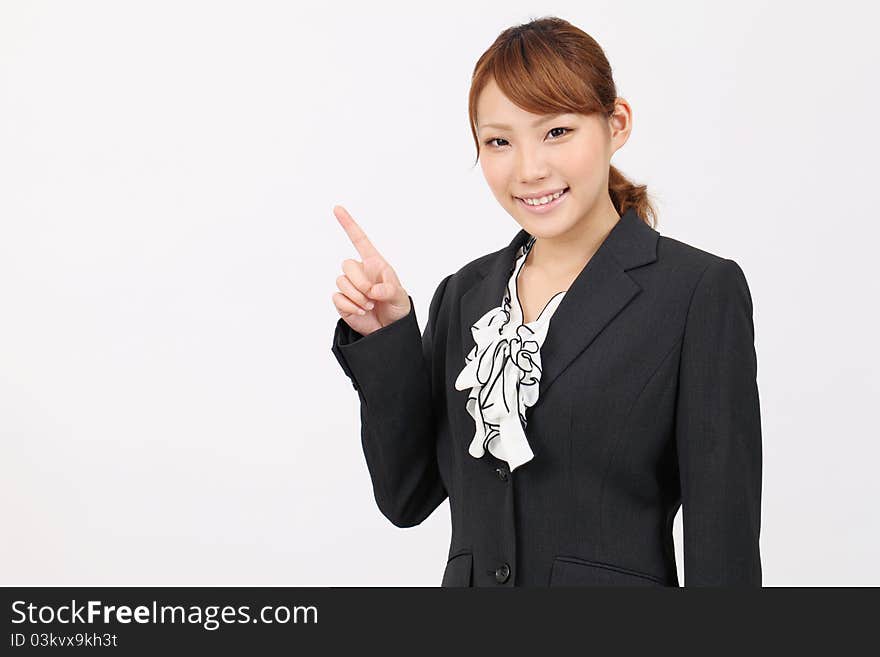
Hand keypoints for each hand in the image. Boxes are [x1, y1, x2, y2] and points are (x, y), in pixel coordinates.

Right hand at [332, 205, 411, 335]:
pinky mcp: (342, 301)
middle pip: (346, 264)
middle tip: (372, 295)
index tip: (337, 208)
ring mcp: (349, 286)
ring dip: (357, 297)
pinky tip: (361, 312)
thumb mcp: (400, 297)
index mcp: (374, 263)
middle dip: (359, 282)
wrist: (389, 329)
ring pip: (341, 282)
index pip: (359, 240)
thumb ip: (389, 290)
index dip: (349, 224)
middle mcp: (359, 272)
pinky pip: (337, 298)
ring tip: (369, 306)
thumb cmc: (397, 308)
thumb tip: (373, 291)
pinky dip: (351, 307)